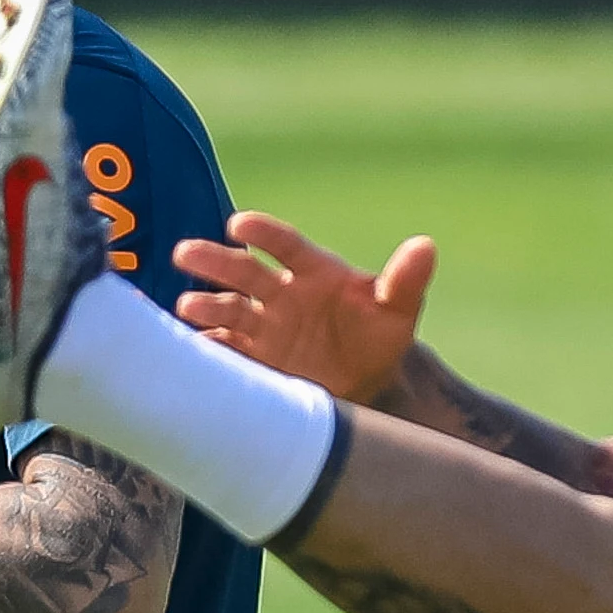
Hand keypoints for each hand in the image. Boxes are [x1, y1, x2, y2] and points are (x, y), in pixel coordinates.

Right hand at [172, 211, 436, 404]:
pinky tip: (192, 348)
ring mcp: (263, 327)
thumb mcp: (398, 312)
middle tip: (186, 254)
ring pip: (227, 309)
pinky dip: (206, 348)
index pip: (285, 245)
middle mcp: (280, 294)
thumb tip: (426, 246)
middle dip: (214, 262)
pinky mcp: (253, 359)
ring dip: (205, 306)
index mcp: (313, 271)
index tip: (239, 225)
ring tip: (188, 307)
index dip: (263, 233)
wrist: (366, 388)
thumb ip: (406, 281)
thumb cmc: (380, 339)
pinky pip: (223, 350)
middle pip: (243, 271)